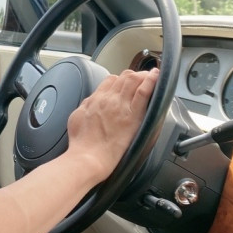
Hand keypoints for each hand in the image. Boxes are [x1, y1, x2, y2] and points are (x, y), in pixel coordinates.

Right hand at [66, 68, 158, 184]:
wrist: (88, 156)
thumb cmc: (82, 143)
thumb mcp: (76, 117)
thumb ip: (86, 106)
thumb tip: (91, 101)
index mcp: (95, 99)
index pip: (111, 80)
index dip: (120, 80)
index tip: (126, 83)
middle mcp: (108, 99)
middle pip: (124, 77)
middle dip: (134, 76)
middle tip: (142, 80)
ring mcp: (121, 106)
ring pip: (134, 80)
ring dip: (144, 76)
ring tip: (151, 77)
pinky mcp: (133, 116)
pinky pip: (143, 93)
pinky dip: (151, 82)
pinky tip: (156, 78)